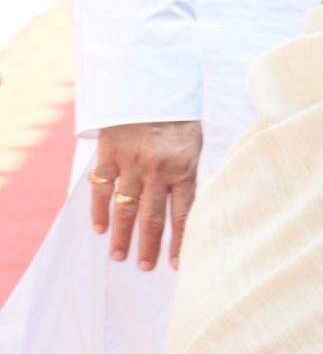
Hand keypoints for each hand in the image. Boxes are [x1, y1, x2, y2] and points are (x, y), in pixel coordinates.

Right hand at [90, 120, 201, 269]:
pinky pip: (102, 188)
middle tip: (144, 267)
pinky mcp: (110, 155)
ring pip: (125, 208)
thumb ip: (186, 174)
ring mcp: (132, 164)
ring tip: (118, 256)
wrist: (151, 86)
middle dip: (149, 245)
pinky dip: (99, 210)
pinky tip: (98, 227)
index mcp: (185, 168)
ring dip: (121, 235)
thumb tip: (184, 207)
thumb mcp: (193, 145)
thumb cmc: (177, 118)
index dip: (179, 241)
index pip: (183, 214)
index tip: (176, 264)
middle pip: (152, 217)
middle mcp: (158, 170)